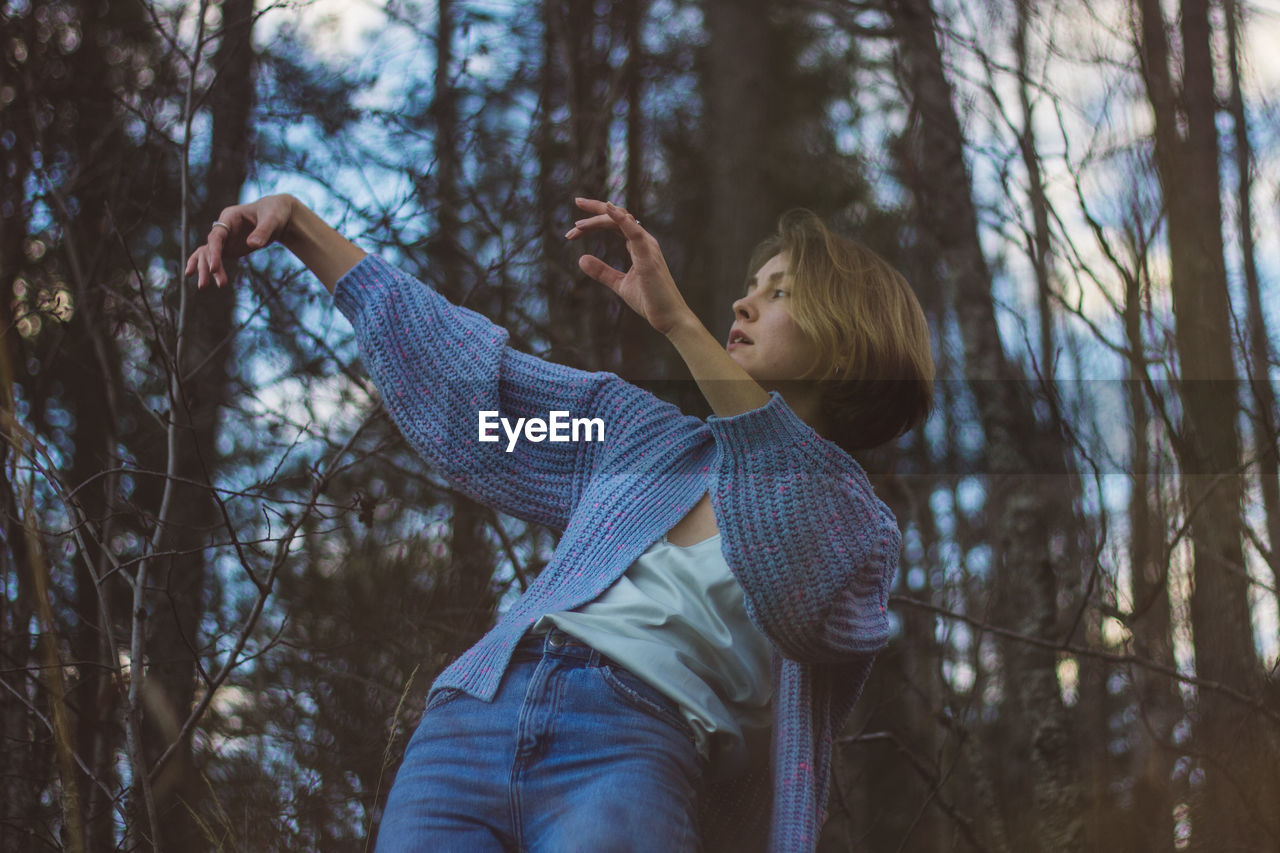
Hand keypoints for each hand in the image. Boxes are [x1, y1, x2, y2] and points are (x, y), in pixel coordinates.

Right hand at [185, 194, 294, 288]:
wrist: (280, 216)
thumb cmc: (275, 212)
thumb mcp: (272, 219)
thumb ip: (263, 231)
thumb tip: (252, 245)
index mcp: (230, 216)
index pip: (217, 236)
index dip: (214, 252)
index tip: (213, 268)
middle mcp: (223, 228)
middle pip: (209, 247)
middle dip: (206, 265)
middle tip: (204, 285)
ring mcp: (225, 238)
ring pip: (209, 254)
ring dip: (206, 270)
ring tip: (204, 287)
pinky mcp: (230, 248)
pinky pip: (215, 259)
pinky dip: (210, 268)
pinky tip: (206, 280)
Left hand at [565, 198, 693, 336]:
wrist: (669, 318)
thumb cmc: (650, 300)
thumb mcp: (619, 284)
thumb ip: (602, 271)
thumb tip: (581, 259)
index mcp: (639, 246)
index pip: (615, 224)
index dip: (595, 221)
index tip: (575, 227)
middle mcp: (644, 241)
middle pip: (618, 216)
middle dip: (594, 214)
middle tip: (573, 219)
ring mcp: (648, 247)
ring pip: (622, 220)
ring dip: (599, 218)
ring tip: (578, 225)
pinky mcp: (648, 257)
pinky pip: (635, 232)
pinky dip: (621, 219)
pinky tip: (608, 210)